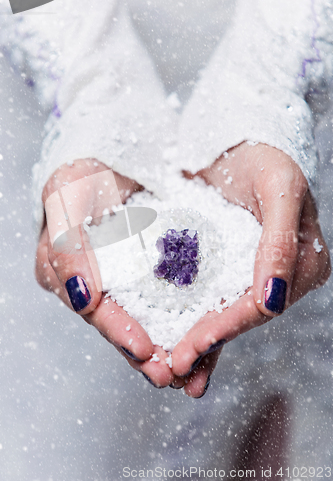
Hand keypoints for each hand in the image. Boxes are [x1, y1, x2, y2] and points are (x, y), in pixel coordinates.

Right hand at [35, 159, 174, 387]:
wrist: (119, 153)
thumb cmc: (84, 171)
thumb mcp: (66, 195)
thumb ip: (66, 243)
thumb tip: (84, 298)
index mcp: (65, 268)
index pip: (91, 306)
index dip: (115, 329)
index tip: (143, 348)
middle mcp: (94, 279)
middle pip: (119, 323)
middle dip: (145, 352)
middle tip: (170, 375)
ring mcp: (123, 278)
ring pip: (144, 319)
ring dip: (166, 346)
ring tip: (191, 372)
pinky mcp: (151, 273)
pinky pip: (166, 300)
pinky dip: (183, 323)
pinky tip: (204, 344)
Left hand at [171, 143, 330, 396]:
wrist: (235, 139)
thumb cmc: (264, 157)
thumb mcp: (279, 189)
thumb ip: (281, 243)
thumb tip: (274, 301)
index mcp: (303, 264)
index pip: (262, 306)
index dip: (228, 327)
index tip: (194, 344)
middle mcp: (277, 275)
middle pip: (240, 317)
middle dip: (207, 343)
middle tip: (172, 367)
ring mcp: (250, 274)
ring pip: (223, 315)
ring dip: (198, 345)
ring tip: (168, 370)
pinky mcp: (226, 267)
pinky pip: (208, 299)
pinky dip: (191, 322)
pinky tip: (172, 345)